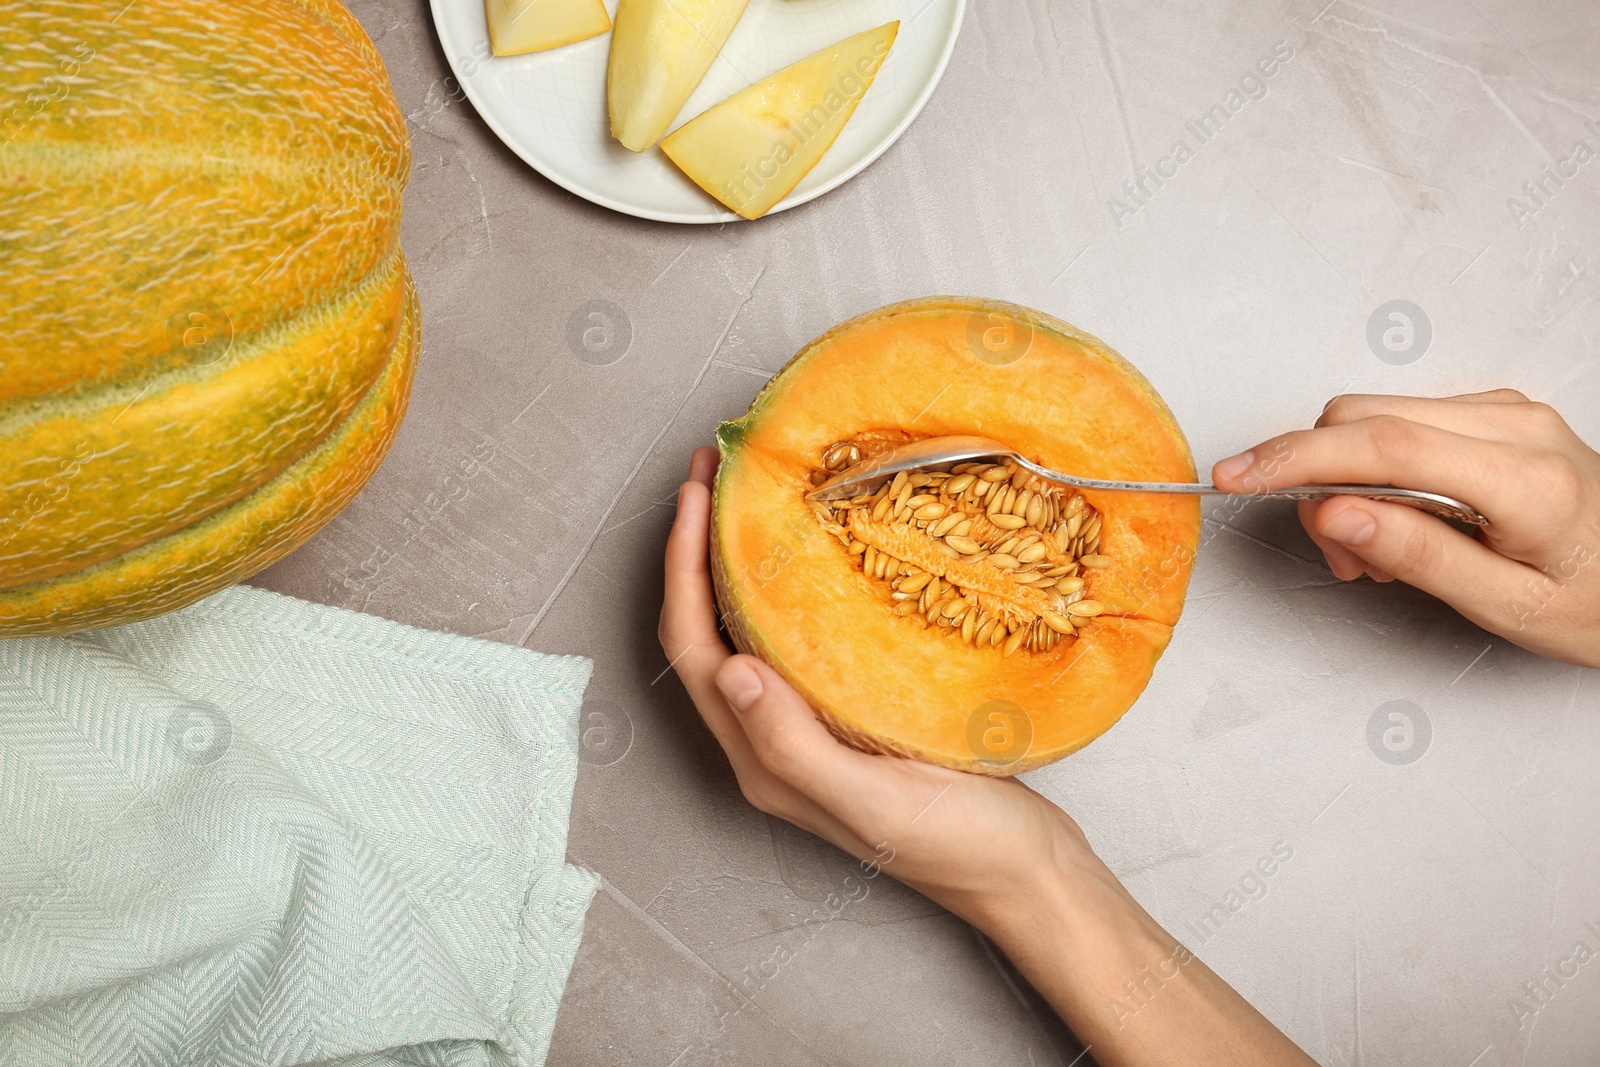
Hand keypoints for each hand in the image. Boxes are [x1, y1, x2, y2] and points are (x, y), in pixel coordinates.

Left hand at [658, 447, 1101, 931]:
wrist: (1026, 876)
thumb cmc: (960, 847)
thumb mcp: (877, 800)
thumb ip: (797, 746)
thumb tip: (734, 672)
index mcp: (762, 763)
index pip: (696, 649)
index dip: (683, 567)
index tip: (694, 492)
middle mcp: (772, 744)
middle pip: (710, 632)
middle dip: (698, 551)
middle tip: (713, 473)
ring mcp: (811, 730)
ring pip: (750, 632)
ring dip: (738, 564)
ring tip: (752, 498)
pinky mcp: (851, 718)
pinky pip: (800, 639)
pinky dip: (791, 588)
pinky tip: (820, 553)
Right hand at [1212, 391, 1599, 666]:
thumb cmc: (1595, 601)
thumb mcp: (1505, 605)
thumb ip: (1414, 554)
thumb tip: (1331, 512)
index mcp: (1522, 478)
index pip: (1382, 446)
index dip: (1295, 459)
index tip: (1235, 476)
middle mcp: (1514, 426)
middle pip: (1364, 419)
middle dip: (1317, 480)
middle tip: (1340, 556)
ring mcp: (1505, 412)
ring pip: (1373, 415)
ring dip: (1344, 477)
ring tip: (1374, 548)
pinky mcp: (1494, 413)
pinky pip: (1400, 419)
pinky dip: (1373, 466)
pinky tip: (1397, 515)